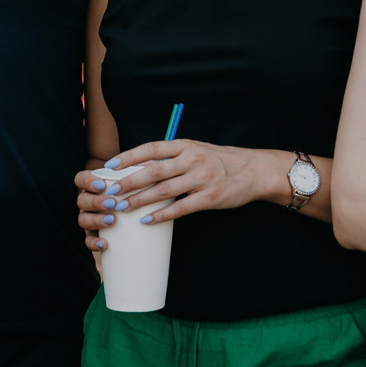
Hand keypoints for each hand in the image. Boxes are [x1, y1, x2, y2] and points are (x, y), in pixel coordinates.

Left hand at [74, 140, 271, 247]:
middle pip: (154, 170)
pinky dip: (162, 215)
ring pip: (164, 190)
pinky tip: (147, 221)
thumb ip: (173, 156)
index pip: (151, 148)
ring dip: (140, 200)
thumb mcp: (197, 149)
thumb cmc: (221, 161)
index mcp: (186, 146)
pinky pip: (181, 208)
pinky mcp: (209, 197)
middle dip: (129, 181)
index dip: (129, 156)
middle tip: (110, 191)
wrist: (254, 171)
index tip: (110, 165)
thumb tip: (143, 165)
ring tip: (122, 208)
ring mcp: (201, 179)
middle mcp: (192, 159)